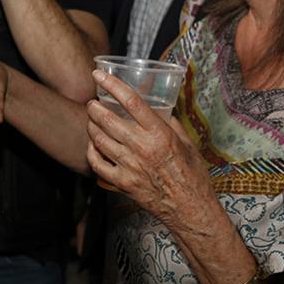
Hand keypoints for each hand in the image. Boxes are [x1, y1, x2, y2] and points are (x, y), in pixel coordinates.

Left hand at [86, 70, 214, 224]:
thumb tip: (160, 110)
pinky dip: (91, 151)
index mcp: (160, 134)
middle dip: (94, 107)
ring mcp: (130, 167)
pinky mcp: (122, 183)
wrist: (190, 209)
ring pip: (99, 140)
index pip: (132, 102)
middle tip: (92, 102)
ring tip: (91, 120)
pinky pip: (97, 164)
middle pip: (108, 120)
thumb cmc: (192, 176)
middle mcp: (142, 148)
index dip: (112, 84)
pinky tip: (93, 145)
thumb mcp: (188, 143)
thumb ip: (172, 124)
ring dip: (91, 126)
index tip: (99, 74)